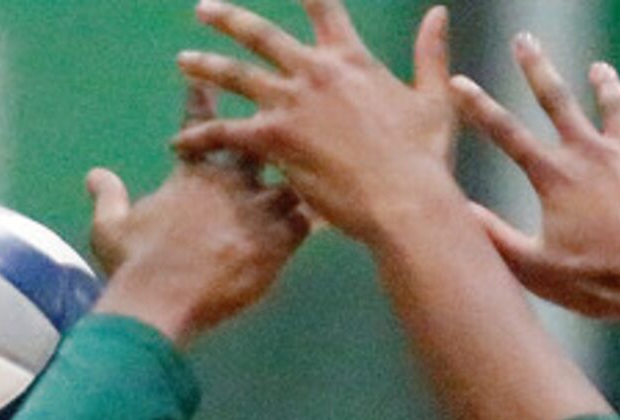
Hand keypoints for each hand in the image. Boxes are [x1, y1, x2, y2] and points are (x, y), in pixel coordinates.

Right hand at [91, 87, 312, 347]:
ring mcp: (254, 211)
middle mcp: (228, 183)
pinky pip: (306, 222)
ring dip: (298, 183)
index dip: (202, 102)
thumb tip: (95, 175)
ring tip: (310, 184)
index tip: (203, 80)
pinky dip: (312, 220)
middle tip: (280, 139)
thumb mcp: (110, 228)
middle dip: (269, 140)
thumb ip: (107, 197)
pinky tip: (321, 221)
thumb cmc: (134, 264)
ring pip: (291, 181)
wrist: (162, 298)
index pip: (200, 126)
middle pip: (260, 143)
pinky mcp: (275, 243)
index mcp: (192, 174)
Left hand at [173, 0, 460, 245]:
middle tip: (204, 10)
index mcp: (350, 58)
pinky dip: (201, 135)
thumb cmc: (424, 157)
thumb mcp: (434, 99)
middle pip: (261, 35)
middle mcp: (314, 71)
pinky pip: (226, 131)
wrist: (404, 200)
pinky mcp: (274, 138)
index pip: (322, 7)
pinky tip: (181, 141)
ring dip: (206, 67)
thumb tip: (438, 13)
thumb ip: (430, 54)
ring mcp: (290, 103)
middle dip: (229, 19)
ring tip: (184, 62)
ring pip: (235, 76)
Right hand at [454, 41, 619, 323]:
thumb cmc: (601, 281)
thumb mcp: (535, 268)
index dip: (478, 108)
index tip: (458, 82)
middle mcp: (592, 153)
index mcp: (555, 176)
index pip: (506, 134)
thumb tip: (459, 212)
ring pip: (617, 108)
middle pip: (559, 100)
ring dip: (607, 86)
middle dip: (537, 69)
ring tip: (600, 69)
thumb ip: (495, 238)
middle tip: (524, 40)